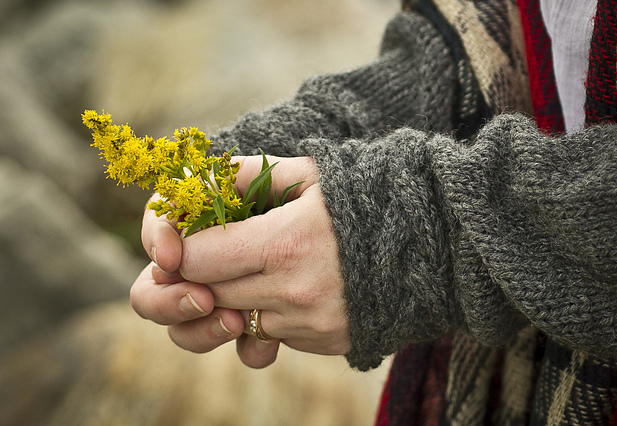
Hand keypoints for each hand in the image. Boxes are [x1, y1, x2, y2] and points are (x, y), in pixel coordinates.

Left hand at [130, 155, 349, 367]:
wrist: (433, 240)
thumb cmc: (365, 196)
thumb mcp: (308, 171)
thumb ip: (244, 172)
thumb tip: (192, 184)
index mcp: (285, 241)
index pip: (195, 259)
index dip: (181, 248)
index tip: (190, 236)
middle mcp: (294, 291)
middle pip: (207, 295)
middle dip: (198, 275)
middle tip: (214, 252)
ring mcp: (310, 323)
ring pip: (234, 321)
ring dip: (231, 298)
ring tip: (255, 269)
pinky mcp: (325, 342)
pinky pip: (271, 336)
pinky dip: (267, 315)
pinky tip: (290, 288)